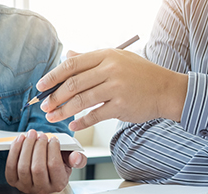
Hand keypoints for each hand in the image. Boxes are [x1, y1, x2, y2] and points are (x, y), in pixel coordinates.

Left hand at [5, 129, 86, 193]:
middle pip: (37, 168)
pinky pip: (11, 167)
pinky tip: (20, 140)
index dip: (52, 150)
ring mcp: (26, 187)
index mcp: (58, 184)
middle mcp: (42, 189)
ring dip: (26, 147)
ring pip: (23, 167)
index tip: (53, 139)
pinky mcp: (14, 182)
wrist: (45, 170)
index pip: (54, 166)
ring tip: (31, 135)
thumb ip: (77, 158)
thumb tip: (76, 157)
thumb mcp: (71, 161)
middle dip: (38, 147)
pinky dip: (14, 151)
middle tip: (41, 135)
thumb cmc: (59, 163)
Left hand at [37, 49, 187, 130]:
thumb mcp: (117, 58)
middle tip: (43, 106)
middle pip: (73, 84)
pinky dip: (81, 122)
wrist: (166, 89)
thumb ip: (90, 58)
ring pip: (81, 101)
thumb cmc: (141, 74)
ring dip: (63, 111)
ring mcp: (116, 88)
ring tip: (52, 117)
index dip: (53, 76)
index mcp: (106, 55)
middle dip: (54, 97)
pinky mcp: (121, 105)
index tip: (40, 86)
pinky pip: (95, 115)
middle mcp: (110, 69)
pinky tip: (72, 125)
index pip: (72, 65)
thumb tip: (68, 54)